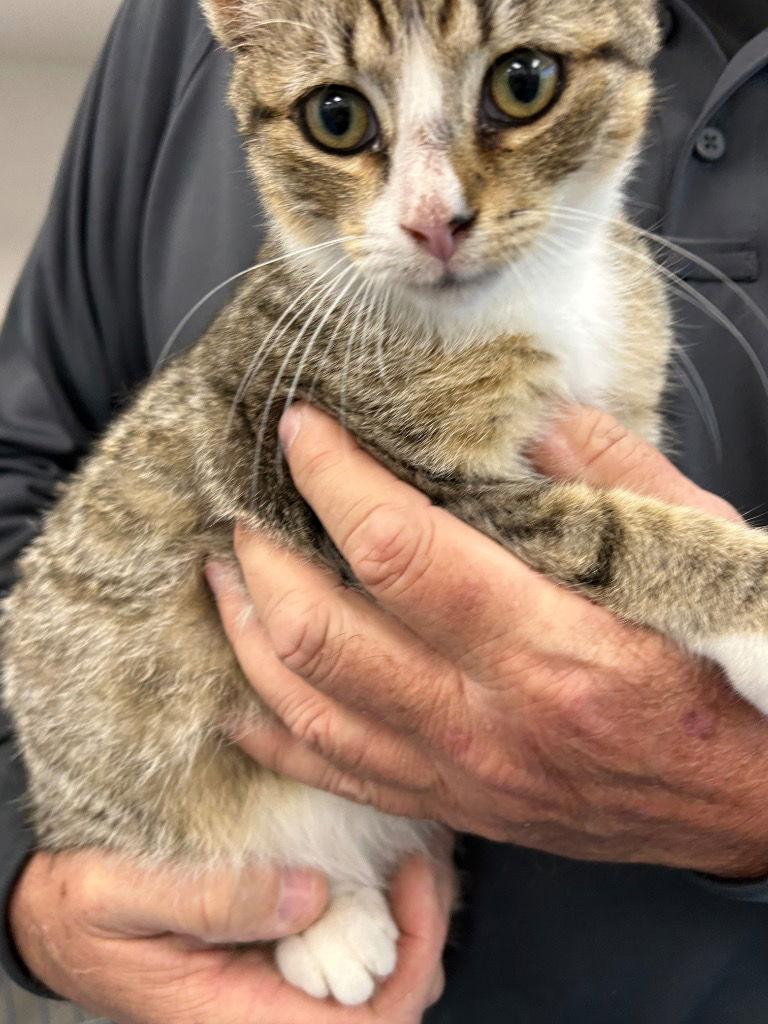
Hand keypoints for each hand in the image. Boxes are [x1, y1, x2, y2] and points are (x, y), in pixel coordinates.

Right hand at [11, 849, 447, 1022]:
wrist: (53, 916)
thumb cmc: (79, 912)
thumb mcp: (122, 896)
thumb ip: (211, 897)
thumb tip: (312, 895)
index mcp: (240, 1016)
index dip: (410, 961)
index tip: (413, 882)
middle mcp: (272, 1006)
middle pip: (390, 995)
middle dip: (423, 925)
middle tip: (422, 850)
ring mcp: (279, 976)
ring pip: (379, 965)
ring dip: (406, 908)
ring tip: (407, 843)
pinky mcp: (276, 943)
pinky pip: (349, 933)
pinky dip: (376, 893)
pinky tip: (376, 849)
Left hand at [209, 403, 767, 879]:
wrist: (754, 798)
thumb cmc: (728, 672)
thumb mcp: (688, 549)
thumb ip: (599, 470)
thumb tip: (516, 414)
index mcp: (552, 644)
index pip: (398, 550)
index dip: (333, 478)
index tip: (301, 429)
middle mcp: (491, 719)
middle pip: (324, 631)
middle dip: (264, 554)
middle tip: (245, 501)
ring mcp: (464, 774)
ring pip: (308, 707)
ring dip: (249, 631)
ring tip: (225, 572)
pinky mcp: (457, 807)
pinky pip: (336, 774)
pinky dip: (275, 727)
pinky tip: (244, 688)